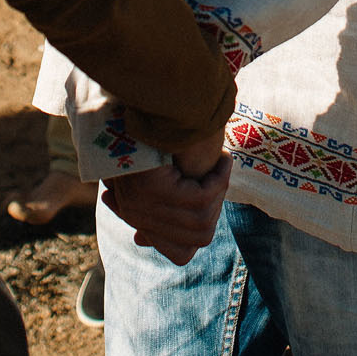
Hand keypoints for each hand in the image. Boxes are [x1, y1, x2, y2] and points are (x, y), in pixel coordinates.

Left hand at [102, 139, 231, 265]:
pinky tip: (223, 160)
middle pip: (199, 238)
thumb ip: (150, 211)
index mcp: (134, 211)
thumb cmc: (144, 134)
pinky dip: (219, 179)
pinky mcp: (154, 189)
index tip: (207, 194)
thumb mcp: (152, 178)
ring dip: (218, 192)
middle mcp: (135, 212)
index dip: (199, 233)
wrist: (142, 101)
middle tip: (218, 174)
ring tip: (220, 165)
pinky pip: (202, 198)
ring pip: (203, 220)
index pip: (180, 254)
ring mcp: (143, 203)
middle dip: (215, 207)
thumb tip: (139, 241)